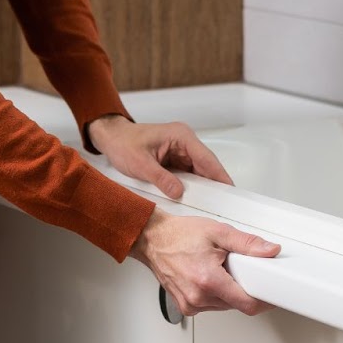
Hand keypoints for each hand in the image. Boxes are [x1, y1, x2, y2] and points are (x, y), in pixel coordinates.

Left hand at [86, 115, 233, 200]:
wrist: (112, 139)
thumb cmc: (123, 143)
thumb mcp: (140, 164)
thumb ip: (160, 178)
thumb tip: (179, 192)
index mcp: (181, 136)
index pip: (207, 158)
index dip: (220, 175)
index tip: (230, 191)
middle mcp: (185, 142)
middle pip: (207, 166)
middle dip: (214, 184)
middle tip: (223, 204)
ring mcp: (181, 151)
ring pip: (199, 172)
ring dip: (203, 187)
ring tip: (211, 205)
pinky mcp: (175, 160)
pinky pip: (189, 175)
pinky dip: (192, 186)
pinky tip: (194, 199)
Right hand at [130, 207, 280, 316]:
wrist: (153, 239)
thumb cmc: (179, 235)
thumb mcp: (218, 232)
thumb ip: (247, 243)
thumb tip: (269, 251)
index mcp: (208, 280)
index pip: (247, 304)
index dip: (264, 301)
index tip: (270, 294)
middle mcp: (198, 297)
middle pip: (237, 304)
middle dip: (243, 288)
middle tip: (237, 268)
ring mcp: (191, 304)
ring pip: (224, 306)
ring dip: (228, 291)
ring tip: (217, 269)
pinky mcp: (186, 307)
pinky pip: (211, 306)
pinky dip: (215, 294)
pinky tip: (207, 277)